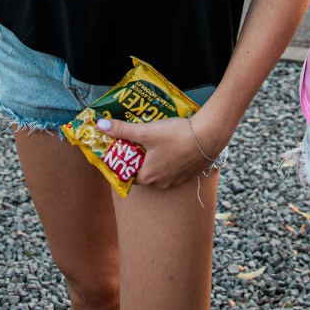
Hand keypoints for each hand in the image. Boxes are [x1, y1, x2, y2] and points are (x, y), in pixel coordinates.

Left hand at [95, 115, 220, 190]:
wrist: (209, 136)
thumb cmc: (176, 135)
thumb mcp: (146, 131)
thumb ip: (123, 129)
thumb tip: (100, 125)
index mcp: (148, 176)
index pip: (127, 175)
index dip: (123, 162)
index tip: (121, 150)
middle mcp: (161, 183)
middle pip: (143, 172)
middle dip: (139, 158)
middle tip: (137, 141)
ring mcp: (176, 180)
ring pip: (159, 171)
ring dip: (155, 159)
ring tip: (155, 141)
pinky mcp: (189, 174)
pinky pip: (174, 169)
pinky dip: (170, 160)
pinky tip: (172, 145)